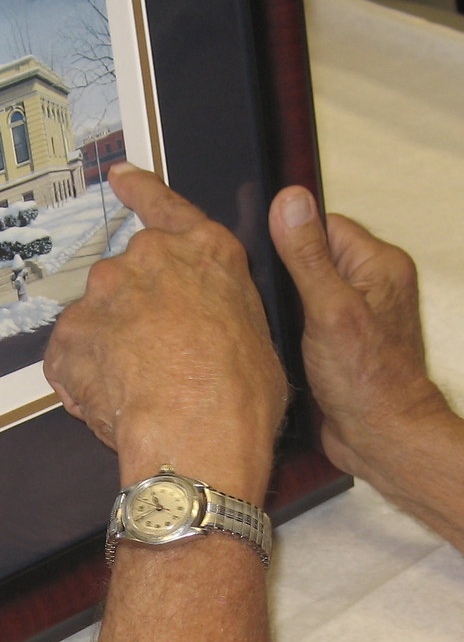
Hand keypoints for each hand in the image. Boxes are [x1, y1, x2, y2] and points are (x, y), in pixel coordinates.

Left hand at [44, 164, 287, 500]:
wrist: (197, 435)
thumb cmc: (240, 395)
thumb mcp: (253, 334)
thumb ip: (216, 306)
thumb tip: (202, 322)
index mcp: (202, 252)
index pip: (166, 206)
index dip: (141, 190)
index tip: (120, 176)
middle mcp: (148, 259)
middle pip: (130, 276)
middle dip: (136, 311)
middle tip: (159, 358)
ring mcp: (104, 292)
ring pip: (99, 316)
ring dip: (110, 345)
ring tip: (139, 390)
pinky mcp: (70, 331)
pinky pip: (72, 352)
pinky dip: (85, 374)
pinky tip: (112, 402)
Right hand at [268, 187, 446, 475]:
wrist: (380, 441)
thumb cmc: (368, 381)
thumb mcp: (329, 309)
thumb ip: (306, 254)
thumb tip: (290, 200)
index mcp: (378, 264)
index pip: (321, 224)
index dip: (288, 236)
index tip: (263, 255)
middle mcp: (368, 283)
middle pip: (308, 253)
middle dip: (280, 270)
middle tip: (262, 292)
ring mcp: (352, 311)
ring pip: (300, 284)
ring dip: (279, 298)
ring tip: (264, 314)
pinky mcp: (335, 336)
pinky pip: (301, 312)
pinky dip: (283, 320)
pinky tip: (270, 333)